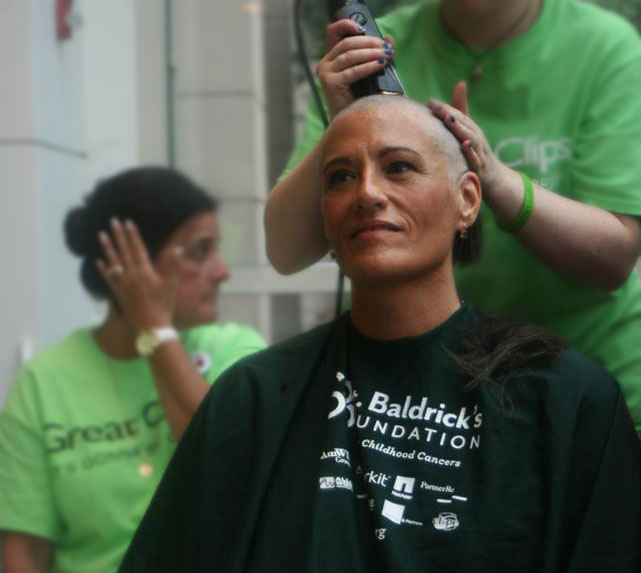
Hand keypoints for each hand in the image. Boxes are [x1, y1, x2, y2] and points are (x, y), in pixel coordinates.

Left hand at [97, 218, 181, 329]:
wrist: (150, 325)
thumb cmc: (163, 305)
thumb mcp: (171, 285)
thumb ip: (172, 266)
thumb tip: (177, 249)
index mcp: (144, 271)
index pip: (137, 248)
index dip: (133, 235)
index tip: (128, 223)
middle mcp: (131, 275)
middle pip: (123, 251)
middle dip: (118, 235)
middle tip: (113, 222)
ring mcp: (122, 284)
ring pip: (113, 262)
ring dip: (107, 248)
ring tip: (101, 235)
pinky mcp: (118, 293)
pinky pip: (108, 278)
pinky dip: (103, 269)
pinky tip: (98, 261)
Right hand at [317, 19, 393, 117]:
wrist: (352, 124)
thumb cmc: (360, 99)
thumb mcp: (368, 72)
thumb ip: (377, 55)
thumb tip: (390, 39)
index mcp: (330, 59)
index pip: (332, 33)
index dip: (345, 25)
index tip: (363, 28)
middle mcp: (324, 65)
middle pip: (346, 43)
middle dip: (368, 42)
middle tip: (385, 46)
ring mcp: (326, 74)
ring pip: (350, 55)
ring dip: (371, 53)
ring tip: (387, 55)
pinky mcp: (331, 84)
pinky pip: (353, 71)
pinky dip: (368, 66)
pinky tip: (380, 65)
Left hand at [428, 81, 506, 198]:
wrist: (494, 178)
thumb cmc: (476, 153)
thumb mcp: (468, 135)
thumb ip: (459, 115)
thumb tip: (458, 86)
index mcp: (471, 130)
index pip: (458, 116)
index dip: (445, 108)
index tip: (430, 102)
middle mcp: (476, 138)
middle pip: (464, 124)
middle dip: (450, 114)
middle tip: (436, 106)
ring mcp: (479, 152)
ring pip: (470, 138)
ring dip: (460, 128)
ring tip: (448, 119)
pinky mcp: (480, 167)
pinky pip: (475, 158)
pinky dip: (471, 151)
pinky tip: (465, 144)